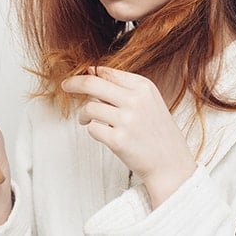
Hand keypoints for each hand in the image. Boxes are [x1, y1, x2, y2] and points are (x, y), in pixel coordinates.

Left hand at [62, 67, 196, 206]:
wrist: (170, 163)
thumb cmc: (157, 132)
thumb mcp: (149, 100)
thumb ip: (124, 86)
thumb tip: (92, 72)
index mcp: (143, 86)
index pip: (106, 72)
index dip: (88, 74)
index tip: (77, 79)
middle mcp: (135, 100)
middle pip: (92, 84)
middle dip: (74, 84)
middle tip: (65, 86)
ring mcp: (127, 120)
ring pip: (89, 108)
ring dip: (84, 115)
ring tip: (88, 121)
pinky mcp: (118, 140)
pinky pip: (92, 129)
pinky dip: (93, 131)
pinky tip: (105, 135)